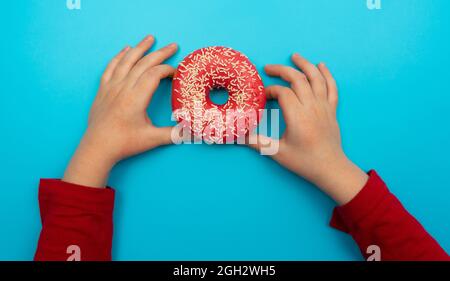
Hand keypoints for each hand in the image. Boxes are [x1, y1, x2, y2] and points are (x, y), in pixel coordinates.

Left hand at [63, 35, 177, 187]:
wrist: (97, 148)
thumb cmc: (124, 143)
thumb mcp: (151, 139)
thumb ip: (173, 134)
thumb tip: (192, 132)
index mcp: (136, 98)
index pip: (154, 74)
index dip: (168, 70)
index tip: (177, 73)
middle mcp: (123, 88)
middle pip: (143, 63)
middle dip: (160, 53)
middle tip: (173, 45)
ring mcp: (111, 87)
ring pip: (126, 61)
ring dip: (139, 48)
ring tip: (150, 38)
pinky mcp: (103, 90)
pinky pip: (111, 67)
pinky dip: (119, 56)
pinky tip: (125, 49)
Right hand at [249, 54, 367, 204]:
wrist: (331, 168)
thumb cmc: (304, 161)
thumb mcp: (278, 153)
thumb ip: (258, 142)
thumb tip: (238, 136)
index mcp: (298, 116)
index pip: (283, 93)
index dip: (270, 91)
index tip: (263, 97)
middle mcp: (312, 107)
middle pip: (298, 79)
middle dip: (282, 70)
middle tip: (268, 68)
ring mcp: (324, 107)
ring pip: (316, 78)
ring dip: (305, 65)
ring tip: (294, 56)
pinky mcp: (332, 110)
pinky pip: (332, 87)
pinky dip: (327, 74)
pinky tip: (321, 65)